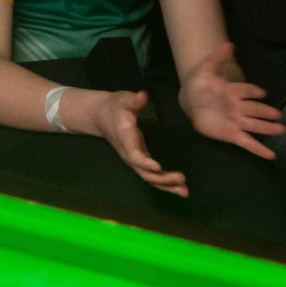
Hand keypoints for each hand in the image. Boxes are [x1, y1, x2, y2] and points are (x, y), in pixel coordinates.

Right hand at [71, 88, 188, 195]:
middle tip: (182, 178)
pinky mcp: (140, 161)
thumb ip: (133, 100)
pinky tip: (180, 188)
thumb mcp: (122, 99)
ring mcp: (134, 159)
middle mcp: (129, 153)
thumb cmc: (114, 106)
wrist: (101, 116)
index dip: (144, 162)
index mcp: (125, 139)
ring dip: (167, 186)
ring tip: (185, 191)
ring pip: (149, 178)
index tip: (158, 167)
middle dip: (162, 178)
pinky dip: (165, 184)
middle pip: (143, 172)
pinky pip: (152, 176)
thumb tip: (142, 95)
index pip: (133, 155)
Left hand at [179, 42, 284, 158]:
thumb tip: (228, 44)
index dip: (252, 91)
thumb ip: (216, 58)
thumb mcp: (204, 70)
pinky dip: (259, 149)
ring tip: (281, 130)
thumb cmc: (200, 85)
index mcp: (233, 91)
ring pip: (254, 125)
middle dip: (265, 112)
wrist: (189, 102)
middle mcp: (239, 107)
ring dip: (267, 128)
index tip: (261, 93)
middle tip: (278, 115)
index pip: (244, 91)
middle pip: (254, 109)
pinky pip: (247, 143)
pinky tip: (271, 156)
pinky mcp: (233, 135)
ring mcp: (237, 122)